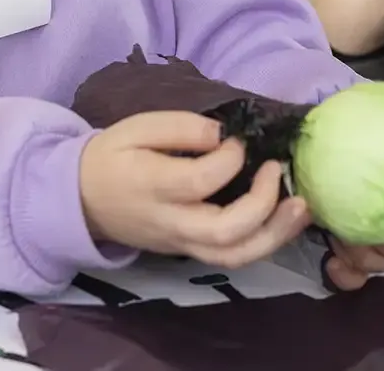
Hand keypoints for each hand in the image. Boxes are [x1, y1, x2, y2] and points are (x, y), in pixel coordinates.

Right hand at [79, 112, 312, 267]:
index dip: (229, 159)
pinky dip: (264, 242)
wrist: (81, 200)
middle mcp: (170, 223)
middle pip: (224, 233)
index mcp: (152, 186)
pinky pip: (231, 258)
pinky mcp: (189, 252)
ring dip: (275, 235)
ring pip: (233, 256)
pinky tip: (284, 219)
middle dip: (263, 205)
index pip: (200, 181)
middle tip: (277, 170)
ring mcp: (181, 243)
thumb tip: (222, 134)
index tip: (238, 140)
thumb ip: (180, 126)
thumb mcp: (136, 127)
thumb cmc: (112, 156)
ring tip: (302, 207)